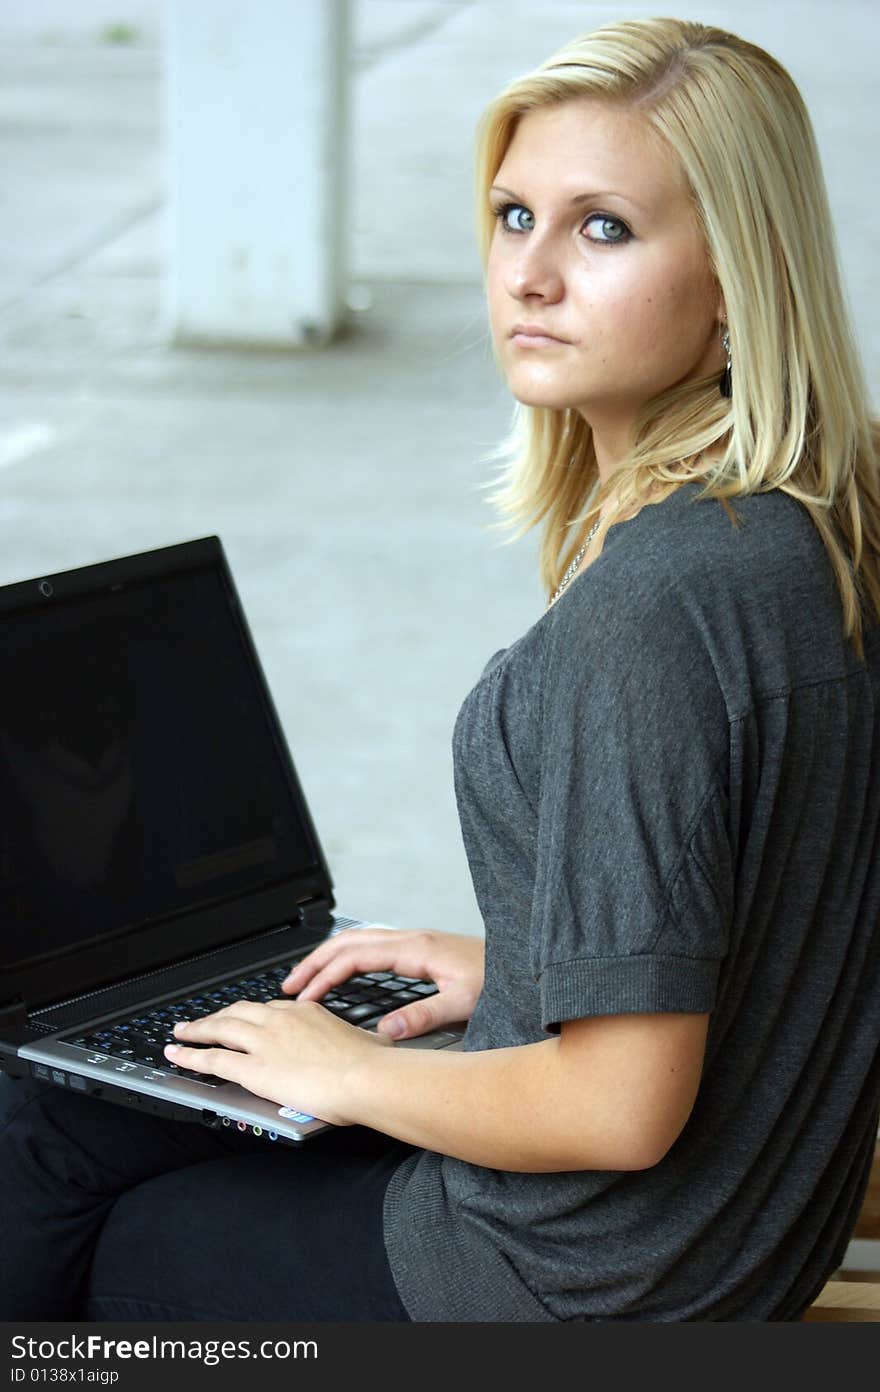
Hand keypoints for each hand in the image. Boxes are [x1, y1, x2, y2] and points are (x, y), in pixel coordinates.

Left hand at [163, 998, 392, 1124]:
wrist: (366, 1077)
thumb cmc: (373, 1064)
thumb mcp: (368, 1042)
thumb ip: (361, 1041)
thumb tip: (375, 1043)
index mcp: (307, 1012)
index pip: (270, 1009)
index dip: (251, 1015)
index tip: (244, 1019)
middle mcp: (281, 1020)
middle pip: (239, 1012)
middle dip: (218, 1016)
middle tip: (203, 1021)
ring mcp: (265, 1042)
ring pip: (220, 1029)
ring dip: (196, 1030)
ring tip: (181, 1032)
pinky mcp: (254, 1068)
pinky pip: (212, 1058)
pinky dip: (190, 1056)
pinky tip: (177, 1055)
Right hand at [281, 927, 484, 1040]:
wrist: (524, 963)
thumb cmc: (499, 979)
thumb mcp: (464, 1002)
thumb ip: (424, 1017)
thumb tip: (385, 1032)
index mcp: (415, 949)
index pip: (355, 956)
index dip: (325, 976)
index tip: (304, 998)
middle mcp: (412, 938)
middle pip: (349, 940)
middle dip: (315, 961)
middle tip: (288, 986)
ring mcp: (415, 940)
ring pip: (358, 939)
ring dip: (328, 956)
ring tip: (306, 979)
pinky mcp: (421, 947)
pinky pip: (372, 944)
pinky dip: (348, 956)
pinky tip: (344, 973)